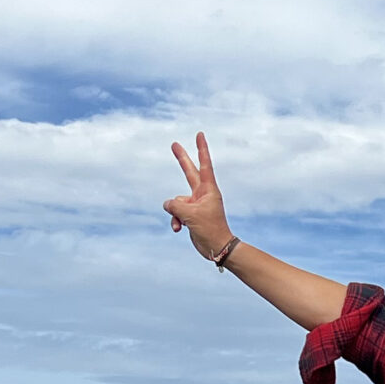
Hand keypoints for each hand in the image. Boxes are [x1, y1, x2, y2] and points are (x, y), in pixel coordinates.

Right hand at [163, 131, 231, 258]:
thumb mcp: (190, 215)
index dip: (201, 149)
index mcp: (208, 189)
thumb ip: (175, 205)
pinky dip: (175, 221)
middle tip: (174, 144)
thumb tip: (167, 204)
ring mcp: (196, 204)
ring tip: (182, 224)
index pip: (204, 164)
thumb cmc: (210, 229)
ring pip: (177, 202)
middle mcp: (202, 194)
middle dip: (181, 159)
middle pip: (189, 172)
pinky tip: (180, 229)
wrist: (217, 247)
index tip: (199, 135)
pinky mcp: (191, 214)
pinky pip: (176, 213)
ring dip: (175, 214)